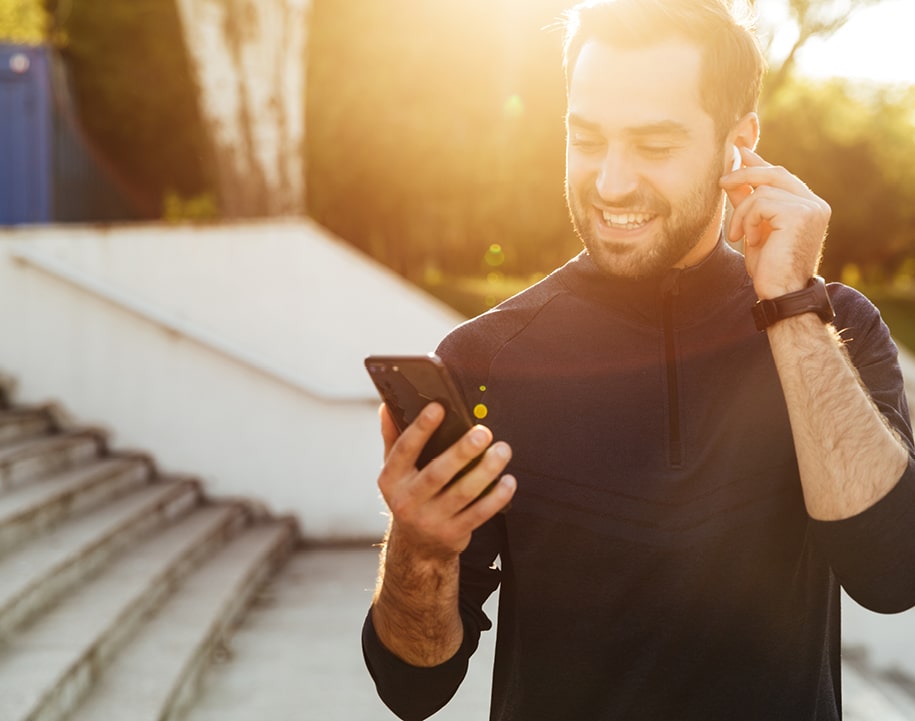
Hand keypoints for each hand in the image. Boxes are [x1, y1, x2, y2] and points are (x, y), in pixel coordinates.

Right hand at [376, 402, 515, 561]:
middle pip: (437, 474)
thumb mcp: (395, 471)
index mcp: (391, 479)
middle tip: (483, 432)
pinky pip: (479, 514)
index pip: (404, 450)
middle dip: (461, 452)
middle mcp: (407, 500)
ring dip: (485, 471)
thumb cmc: (409, 496)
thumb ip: (393, 438)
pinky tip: (507, 480)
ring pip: (462, 493)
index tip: (439, 407)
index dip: (420, 428)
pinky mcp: (453, 533)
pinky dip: (496, 497)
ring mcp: (430, 519)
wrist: (417, 547)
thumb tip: (387, 407)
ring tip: (502, 450)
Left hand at [720, 148, 830, 297]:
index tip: (739, 152)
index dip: (758, 163)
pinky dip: (747, 219)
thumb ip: (748, 203)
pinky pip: (760, 202)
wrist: (781, 294)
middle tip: (720, 181)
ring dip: (742, 212)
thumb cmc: (769, 268)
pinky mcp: (801, 213)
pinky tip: (750, 239)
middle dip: (744, 174)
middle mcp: (814, 203)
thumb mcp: (754, 229)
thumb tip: (732, 176)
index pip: (781, 175)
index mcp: (808, 206)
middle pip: (774, 173)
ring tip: (739, 235)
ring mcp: (810, 207)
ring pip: (762, 189)